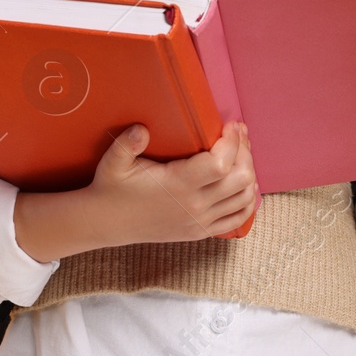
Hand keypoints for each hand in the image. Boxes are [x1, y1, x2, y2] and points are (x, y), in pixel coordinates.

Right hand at [87, 120, 257, 244]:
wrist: (106, 223)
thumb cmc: (111, 188)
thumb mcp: (112, 162)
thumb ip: (127, 144)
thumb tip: (141, 129)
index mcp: (177, 185)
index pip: (221, 164)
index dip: (232, 142)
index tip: (230, 125)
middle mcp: (194, 205)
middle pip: (240, 179)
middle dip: (245, 152)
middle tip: (238, 134)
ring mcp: (199, 221)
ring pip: (244, 198)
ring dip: (249, 172)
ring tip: (241, 152)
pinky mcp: (200, 231)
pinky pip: (237, 219)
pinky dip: (247, 200)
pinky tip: (245, 183)